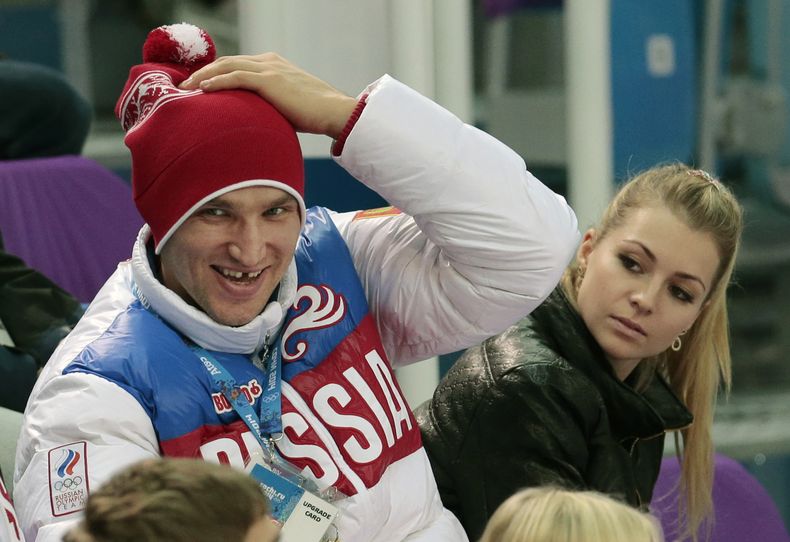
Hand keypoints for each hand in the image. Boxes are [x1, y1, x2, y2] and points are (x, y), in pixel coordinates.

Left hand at [180, 53, 356, 138]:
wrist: (334, 112)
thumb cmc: (316, 115)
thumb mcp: (289, 106)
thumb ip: (272, 107)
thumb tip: (258, 125)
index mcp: (273, 65)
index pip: (237, 64)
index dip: (216, 73)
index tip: (199, 87)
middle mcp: (269, 62)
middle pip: (227, 62)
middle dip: (203, 72)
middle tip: (184, 87)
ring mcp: (269, 68)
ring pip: (227, 66)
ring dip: (203, 76)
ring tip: (186, 89)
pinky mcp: (269, 80)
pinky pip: (235, 77)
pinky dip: (217, 82)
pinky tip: (202, 90)